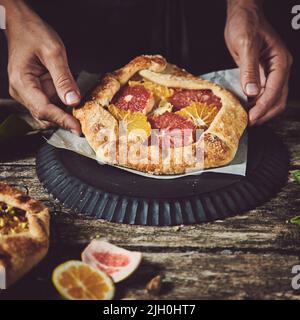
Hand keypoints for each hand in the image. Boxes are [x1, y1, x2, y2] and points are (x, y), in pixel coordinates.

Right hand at [4, 1, 80, 133]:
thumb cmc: (33, 33)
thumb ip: (63, 78)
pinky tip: (72, 103)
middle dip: (64, 120)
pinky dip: (61, 106)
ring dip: (63, 114)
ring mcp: (27, 92)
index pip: (44, 109)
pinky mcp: (33, 91)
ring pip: (47, 112)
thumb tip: (73, 100)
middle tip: (84, 123)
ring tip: (81, 114)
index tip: (77, 128)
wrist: (21, 24)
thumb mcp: (53, 52)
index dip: (62, 120)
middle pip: (44, 115)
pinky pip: (48, 103)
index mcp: (22, 82)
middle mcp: (21, 91)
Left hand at [225, 0, 292, 125]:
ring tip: (245, 119)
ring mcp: (272, 72)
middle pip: (278, 99)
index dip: (263, 107)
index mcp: (280, 61)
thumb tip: (252, 92)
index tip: (251, 119)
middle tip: (247, 123)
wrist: (243, 15)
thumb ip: (249, 68)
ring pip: (272, 99)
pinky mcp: (262, 74)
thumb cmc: (245, 24)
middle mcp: (280, 69)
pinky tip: (245, 108)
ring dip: (260, 111)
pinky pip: (263, 94)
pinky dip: (256, 104)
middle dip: (264, 114)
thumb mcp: (246, 44)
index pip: (275, 91)